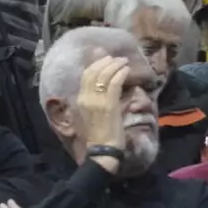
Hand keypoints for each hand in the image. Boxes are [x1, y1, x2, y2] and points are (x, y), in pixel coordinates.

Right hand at [72, 55, 130, 169]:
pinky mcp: (109, 104)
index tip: (105, 58)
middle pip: (94, 71)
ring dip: (116, 65)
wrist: (102, 149)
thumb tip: (102, 87)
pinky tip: (127, 70)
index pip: (86, 75)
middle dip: (106, 61)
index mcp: (80, 99)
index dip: (96, 64)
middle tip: (116, 58)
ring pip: (105, 74)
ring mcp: (97, 100)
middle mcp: (86, 97)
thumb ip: (94, 100)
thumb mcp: (90, 114)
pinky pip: (115, 83)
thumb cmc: (98, 134)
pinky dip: (121, 74)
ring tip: (124, 61)